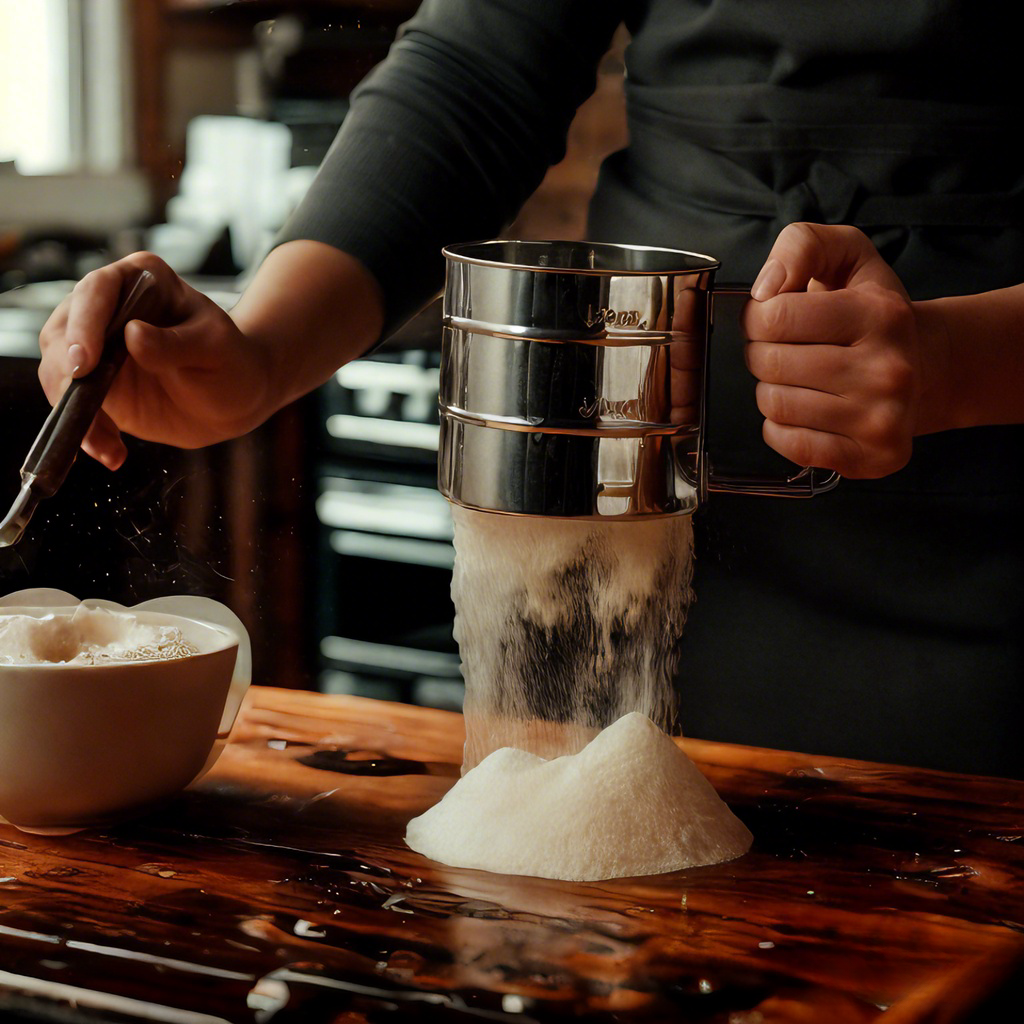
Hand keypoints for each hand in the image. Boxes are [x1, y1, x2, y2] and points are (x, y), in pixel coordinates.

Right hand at [38, 252, 274, 469]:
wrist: (232, 399)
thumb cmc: (231, 362)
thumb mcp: (216, 349)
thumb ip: (177, 343)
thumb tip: (133, 335)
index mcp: (142, 279)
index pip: (99, 290)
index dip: (85, 323)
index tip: (83, 362)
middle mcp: (108, 305)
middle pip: (64, 328)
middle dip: (64, 369)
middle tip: (78, 404)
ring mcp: (96, 344)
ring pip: (58, 368)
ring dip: (72, 408)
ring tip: (105, 444)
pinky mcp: (93, 382)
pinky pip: (73, 404)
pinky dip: (85, 431)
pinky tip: (111, 453)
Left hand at [743, 223, 948, 478]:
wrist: (927, 366)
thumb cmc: (873, 311)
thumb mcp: (846, 255)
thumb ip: (801, 245)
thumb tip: (766, 288)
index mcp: (880, 313)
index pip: (774, 316)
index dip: (758, 316)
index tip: (773, 318)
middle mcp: (888, 369)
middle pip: (770, 363)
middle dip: (763, 353)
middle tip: (786, 350)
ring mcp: (882, 419)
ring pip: (775, 406)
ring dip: (772, 390)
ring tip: (799, 379)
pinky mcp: (872, 458)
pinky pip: (790, 444)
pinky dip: (782, 428)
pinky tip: (805, 410)